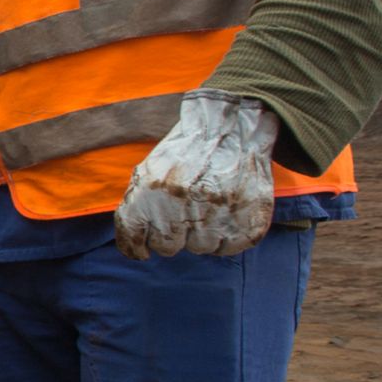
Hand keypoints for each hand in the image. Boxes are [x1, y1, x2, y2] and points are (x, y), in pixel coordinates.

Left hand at [114, 89, 278, 259]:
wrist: (230, 129)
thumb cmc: (185, 152)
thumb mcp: (149, 170)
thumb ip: (136, 204)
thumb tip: (133, 242)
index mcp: (151, 190)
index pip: (133, 237)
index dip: (135, 248)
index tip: (141, 251)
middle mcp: (180, 204)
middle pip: (167, 247)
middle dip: (171, 237)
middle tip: (183, 217)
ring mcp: (216, 214)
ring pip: (199, 249)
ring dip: (201, 235)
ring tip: (208, 209)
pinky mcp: (247, 223)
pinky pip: (229, 248)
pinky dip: (226, 238)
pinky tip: (226, 216)